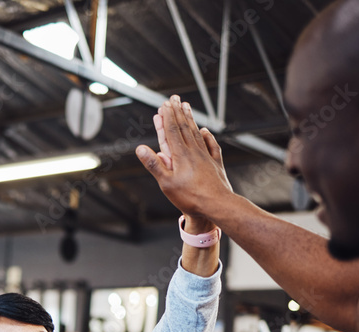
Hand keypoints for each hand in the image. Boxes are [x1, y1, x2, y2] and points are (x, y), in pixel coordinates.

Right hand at [139, 95, 235, 231]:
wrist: (218, 205)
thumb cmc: (191, 197)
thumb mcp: (166, 184)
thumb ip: (154, 164)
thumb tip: (141, 149)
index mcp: (181, 156)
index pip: (172, 131)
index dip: (167, 117)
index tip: (164, 105)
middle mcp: (194, 152)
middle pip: (185, 127)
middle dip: (178, 112)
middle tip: (174, 98)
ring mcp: (206, 157)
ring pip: (197, 133)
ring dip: (190, 119)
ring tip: (187, 107)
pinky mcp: (216, 164)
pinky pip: (211, 146)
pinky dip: (207, 136)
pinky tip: (205, 131)